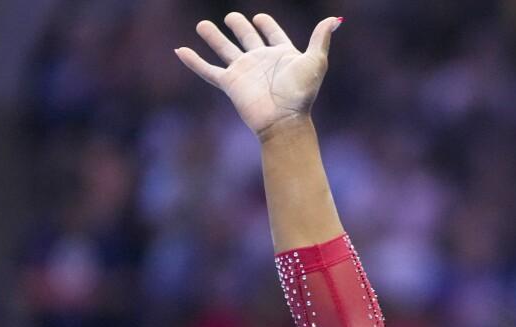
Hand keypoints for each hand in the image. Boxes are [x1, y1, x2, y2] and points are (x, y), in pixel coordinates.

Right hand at [175, 13, 340, 139]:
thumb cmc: (302, 93)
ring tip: (203, 25)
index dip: (267, 25)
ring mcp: (244, 72)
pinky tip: (180, 50)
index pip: (273, 34)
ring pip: (224, 49)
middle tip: (231, 17)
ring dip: (213, 36)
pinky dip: (193, 61)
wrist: (284, 120)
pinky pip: (207, 70)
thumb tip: (335, 19)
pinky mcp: (230, 84)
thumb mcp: (315, 62)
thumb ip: (321, 38)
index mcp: (282, 54)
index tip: (260, 19)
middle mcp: (261, 61)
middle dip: (238, 25)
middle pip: (246, 38)